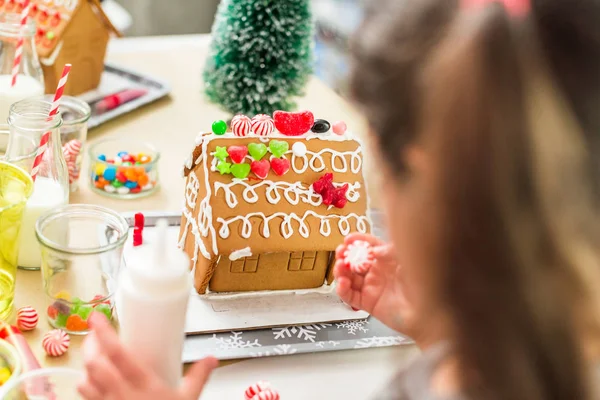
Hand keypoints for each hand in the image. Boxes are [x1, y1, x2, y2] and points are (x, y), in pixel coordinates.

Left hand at [78, 313, 217, 399]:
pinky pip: (86, 398)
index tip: (96, 317)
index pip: (117, 353)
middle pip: (94, 364)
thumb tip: (211, 360)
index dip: (103, 332)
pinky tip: (93, 382)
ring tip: (94, 357)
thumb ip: (199, 377)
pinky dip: (86, 387)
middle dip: (90, 346)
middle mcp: (120, 395)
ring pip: (85, 381)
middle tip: (94, 334)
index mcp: (143, 385)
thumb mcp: (188, 399)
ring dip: (86, 367)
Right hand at [334, 233, 423, 345]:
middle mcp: (378, 272)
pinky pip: (350, 296)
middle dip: (345, 255)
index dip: (357, 241)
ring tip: (340, 267)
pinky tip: (342, 283)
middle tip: (340, 253)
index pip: (368, 246)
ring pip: (349, 277)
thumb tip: (374, 250)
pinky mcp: (368, 303)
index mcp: (387, 260)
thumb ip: (390, 251)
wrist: (429, 313)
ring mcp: (372, 287)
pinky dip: (342, 290)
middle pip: (354, 260)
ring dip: (340, 271)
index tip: (349, 239)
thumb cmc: (424, 284)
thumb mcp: (408, 260)